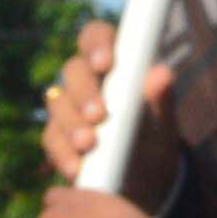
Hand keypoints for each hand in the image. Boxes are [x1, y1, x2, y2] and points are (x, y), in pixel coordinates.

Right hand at [42, 23, 182, 205]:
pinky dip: (64, 154)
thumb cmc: (155, 138)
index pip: (96, 37)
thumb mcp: (164, 122)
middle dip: (84, 91)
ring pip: (58, 103)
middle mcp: (87, 80)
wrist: (145, 180)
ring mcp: (68, 108)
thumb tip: (162, 74)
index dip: (96, 44)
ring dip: (72, 123)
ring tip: (88, 143)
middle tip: (99, 114)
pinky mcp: (57, 138)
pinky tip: (76, 167)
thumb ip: (161, 98)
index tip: (105, 63)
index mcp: (113, 63)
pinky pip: (52, 139)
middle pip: (73, 70)